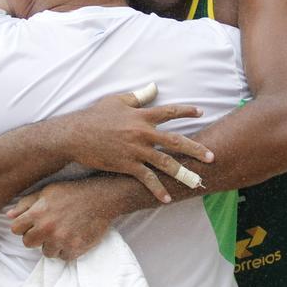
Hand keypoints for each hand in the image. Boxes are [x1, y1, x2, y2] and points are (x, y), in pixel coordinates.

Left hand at [8, 178, 117, 259]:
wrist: (101, 198)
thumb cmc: (72, 192)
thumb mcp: (47, 192)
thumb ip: (26, 204)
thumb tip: (8, 216)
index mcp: (38, 212)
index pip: (15, 229)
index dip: (23, 226)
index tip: (33, 223)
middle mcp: (48, 228)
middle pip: (28, 243)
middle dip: (35, 237)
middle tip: (48, 228)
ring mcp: (62, 240)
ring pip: (46, 252)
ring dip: (52, 244)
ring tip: (63, 231)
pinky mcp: (75, 248)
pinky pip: (63, 257)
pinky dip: (66, 249)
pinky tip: (72, 236)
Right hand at [58, 84, 212, 202]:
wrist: (75, 135)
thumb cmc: (95, 116)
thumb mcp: (117, 100)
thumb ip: (138, 96)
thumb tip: (154, 87)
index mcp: (141, 115)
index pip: (169, 111)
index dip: (186, 110)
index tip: (201, 111)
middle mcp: (142, 132)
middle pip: (175, 141)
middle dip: (195, 149)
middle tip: (211, 156)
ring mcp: (136, 150)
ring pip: (165, 162)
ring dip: (183, 173)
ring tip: (197, 181)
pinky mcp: (127, 164)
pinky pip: (146, 178)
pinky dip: (157, 189)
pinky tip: (166, 198)